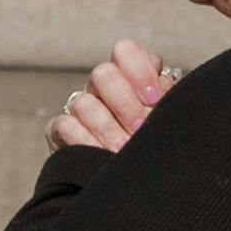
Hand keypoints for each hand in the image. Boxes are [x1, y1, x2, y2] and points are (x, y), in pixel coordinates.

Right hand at [50, 40, 171, 155]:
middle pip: (103, 74)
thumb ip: (169, 99)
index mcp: (131, 76)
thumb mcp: (169, 117)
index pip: (126, 52)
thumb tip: (162, 94)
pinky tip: (102, 154)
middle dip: (124, 103)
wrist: (134, 179)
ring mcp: (80, 108)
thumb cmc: (157, 141)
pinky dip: (84, 140)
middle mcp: (103, 87)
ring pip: (83, 102)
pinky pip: (64, 125)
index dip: (139, 72)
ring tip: (123, 150)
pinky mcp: (60, 131)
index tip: (154, 99)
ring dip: (106, 128)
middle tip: (139, 129)